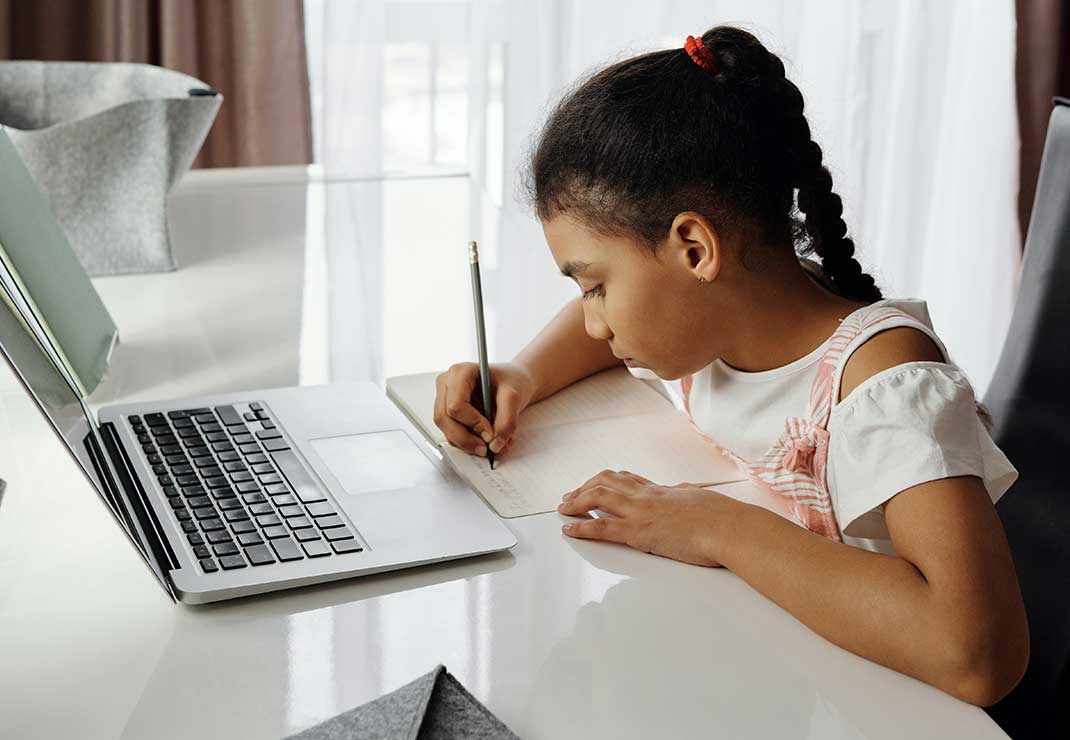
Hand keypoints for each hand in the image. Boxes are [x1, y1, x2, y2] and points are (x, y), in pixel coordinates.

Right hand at [433, 361, 536, 458]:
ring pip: (447, 430)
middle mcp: (447, 385)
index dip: (472, 422)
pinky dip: (470, 443)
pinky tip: (487, 440)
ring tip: (492, 444)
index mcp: (460, 373)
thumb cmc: (511, 381)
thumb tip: (495, 444)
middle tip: (487, 448)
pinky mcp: (449, 415)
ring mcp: (445, 400)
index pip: (455, 404)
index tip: (490, 433)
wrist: (514, 383)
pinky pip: (453, 435)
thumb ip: (507, 421)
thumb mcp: (514, 397)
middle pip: (444, 419)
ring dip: (469, 443)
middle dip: (466, 438)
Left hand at [557, 469, 738, 567]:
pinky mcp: (639, 532)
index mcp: (661, 490)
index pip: (626, 479)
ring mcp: (640, 512)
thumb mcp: (701, 500)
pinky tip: (569, 528)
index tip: (593, 484)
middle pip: (605, 483)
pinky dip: (581, 527)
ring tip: (562, 509)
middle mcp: (646, 496)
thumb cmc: (722, 518)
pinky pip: (602, 528)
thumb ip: (687, 496)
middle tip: (568, 497)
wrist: (728, 527)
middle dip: (584, 488)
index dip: (606, 481)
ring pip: (597, 498)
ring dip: (576, 503)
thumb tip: (686, 493)